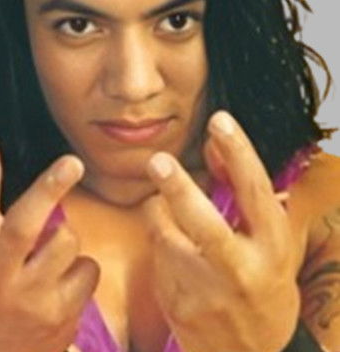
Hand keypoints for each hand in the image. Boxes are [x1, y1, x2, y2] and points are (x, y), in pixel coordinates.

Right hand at [0, 123, 99, 351]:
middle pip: (23, 225)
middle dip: (49, 190)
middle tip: (72, 163)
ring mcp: (25, 298)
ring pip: (66, 240)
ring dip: (65, 241)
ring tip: (46, 260)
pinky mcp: (56, 316)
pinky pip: (87, 268)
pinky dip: (81, 269)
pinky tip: (60, 287)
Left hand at [144, 110, 299, 351]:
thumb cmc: (263, 282)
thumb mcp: (268, 238)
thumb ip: (243, 191)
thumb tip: (215, 145)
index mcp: (272, 246)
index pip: (255, 192)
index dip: (238, 152)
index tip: (220, 120)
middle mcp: (242, 270)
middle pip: (205, 225)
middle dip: (179, 190)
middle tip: (157, 161)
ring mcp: (207, 292)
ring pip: (165, 235)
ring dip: (158, 211)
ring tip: (165, 206)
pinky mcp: (178, 306)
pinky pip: (155, 256)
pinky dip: (158, 243)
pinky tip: (174, 254)